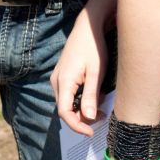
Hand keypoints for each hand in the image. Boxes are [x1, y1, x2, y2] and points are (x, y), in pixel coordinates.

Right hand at [50, 8, 108, 135]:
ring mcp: (58, 78)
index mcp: (63, 81)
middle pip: (65, 110)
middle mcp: (56, 81)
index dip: (77, 126)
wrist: (87, 27)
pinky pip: (68, 95)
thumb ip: (91, 95)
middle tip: (102, 116)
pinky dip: (80, 100)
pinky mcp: (63, 76)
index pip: (65, 113)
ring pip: (67, 103)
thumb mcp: (96, 72)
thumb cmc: (93, 47)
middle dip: (82, 118)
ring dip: (82, 109)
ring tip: (101, 105)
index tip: (91, 132)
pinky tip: (94, 96)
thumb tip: (88, 118)